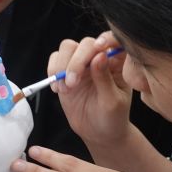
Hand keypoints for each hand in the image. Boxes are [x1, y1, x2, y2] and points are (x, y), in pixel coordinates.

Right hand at [49, 32, 132, 146]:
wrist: (98, 132)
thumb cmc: (112, 117)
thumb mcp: (112, 102)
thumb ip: (105, 79)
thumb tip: (100, 55)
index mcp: (118, 62)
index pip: (113, 40)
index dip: (106, 39)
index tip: (99, 49)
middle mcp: (99, 57)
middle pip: (86, 43)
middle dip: (77, 61)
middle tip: (73, 83)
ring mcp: (81, 63)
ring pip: (68, 47)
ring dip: (62, 65)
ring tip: (65, 88)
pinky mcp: (65, 70)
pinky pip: (55, 59)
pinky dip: (52, 71)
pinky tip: (58, 89)